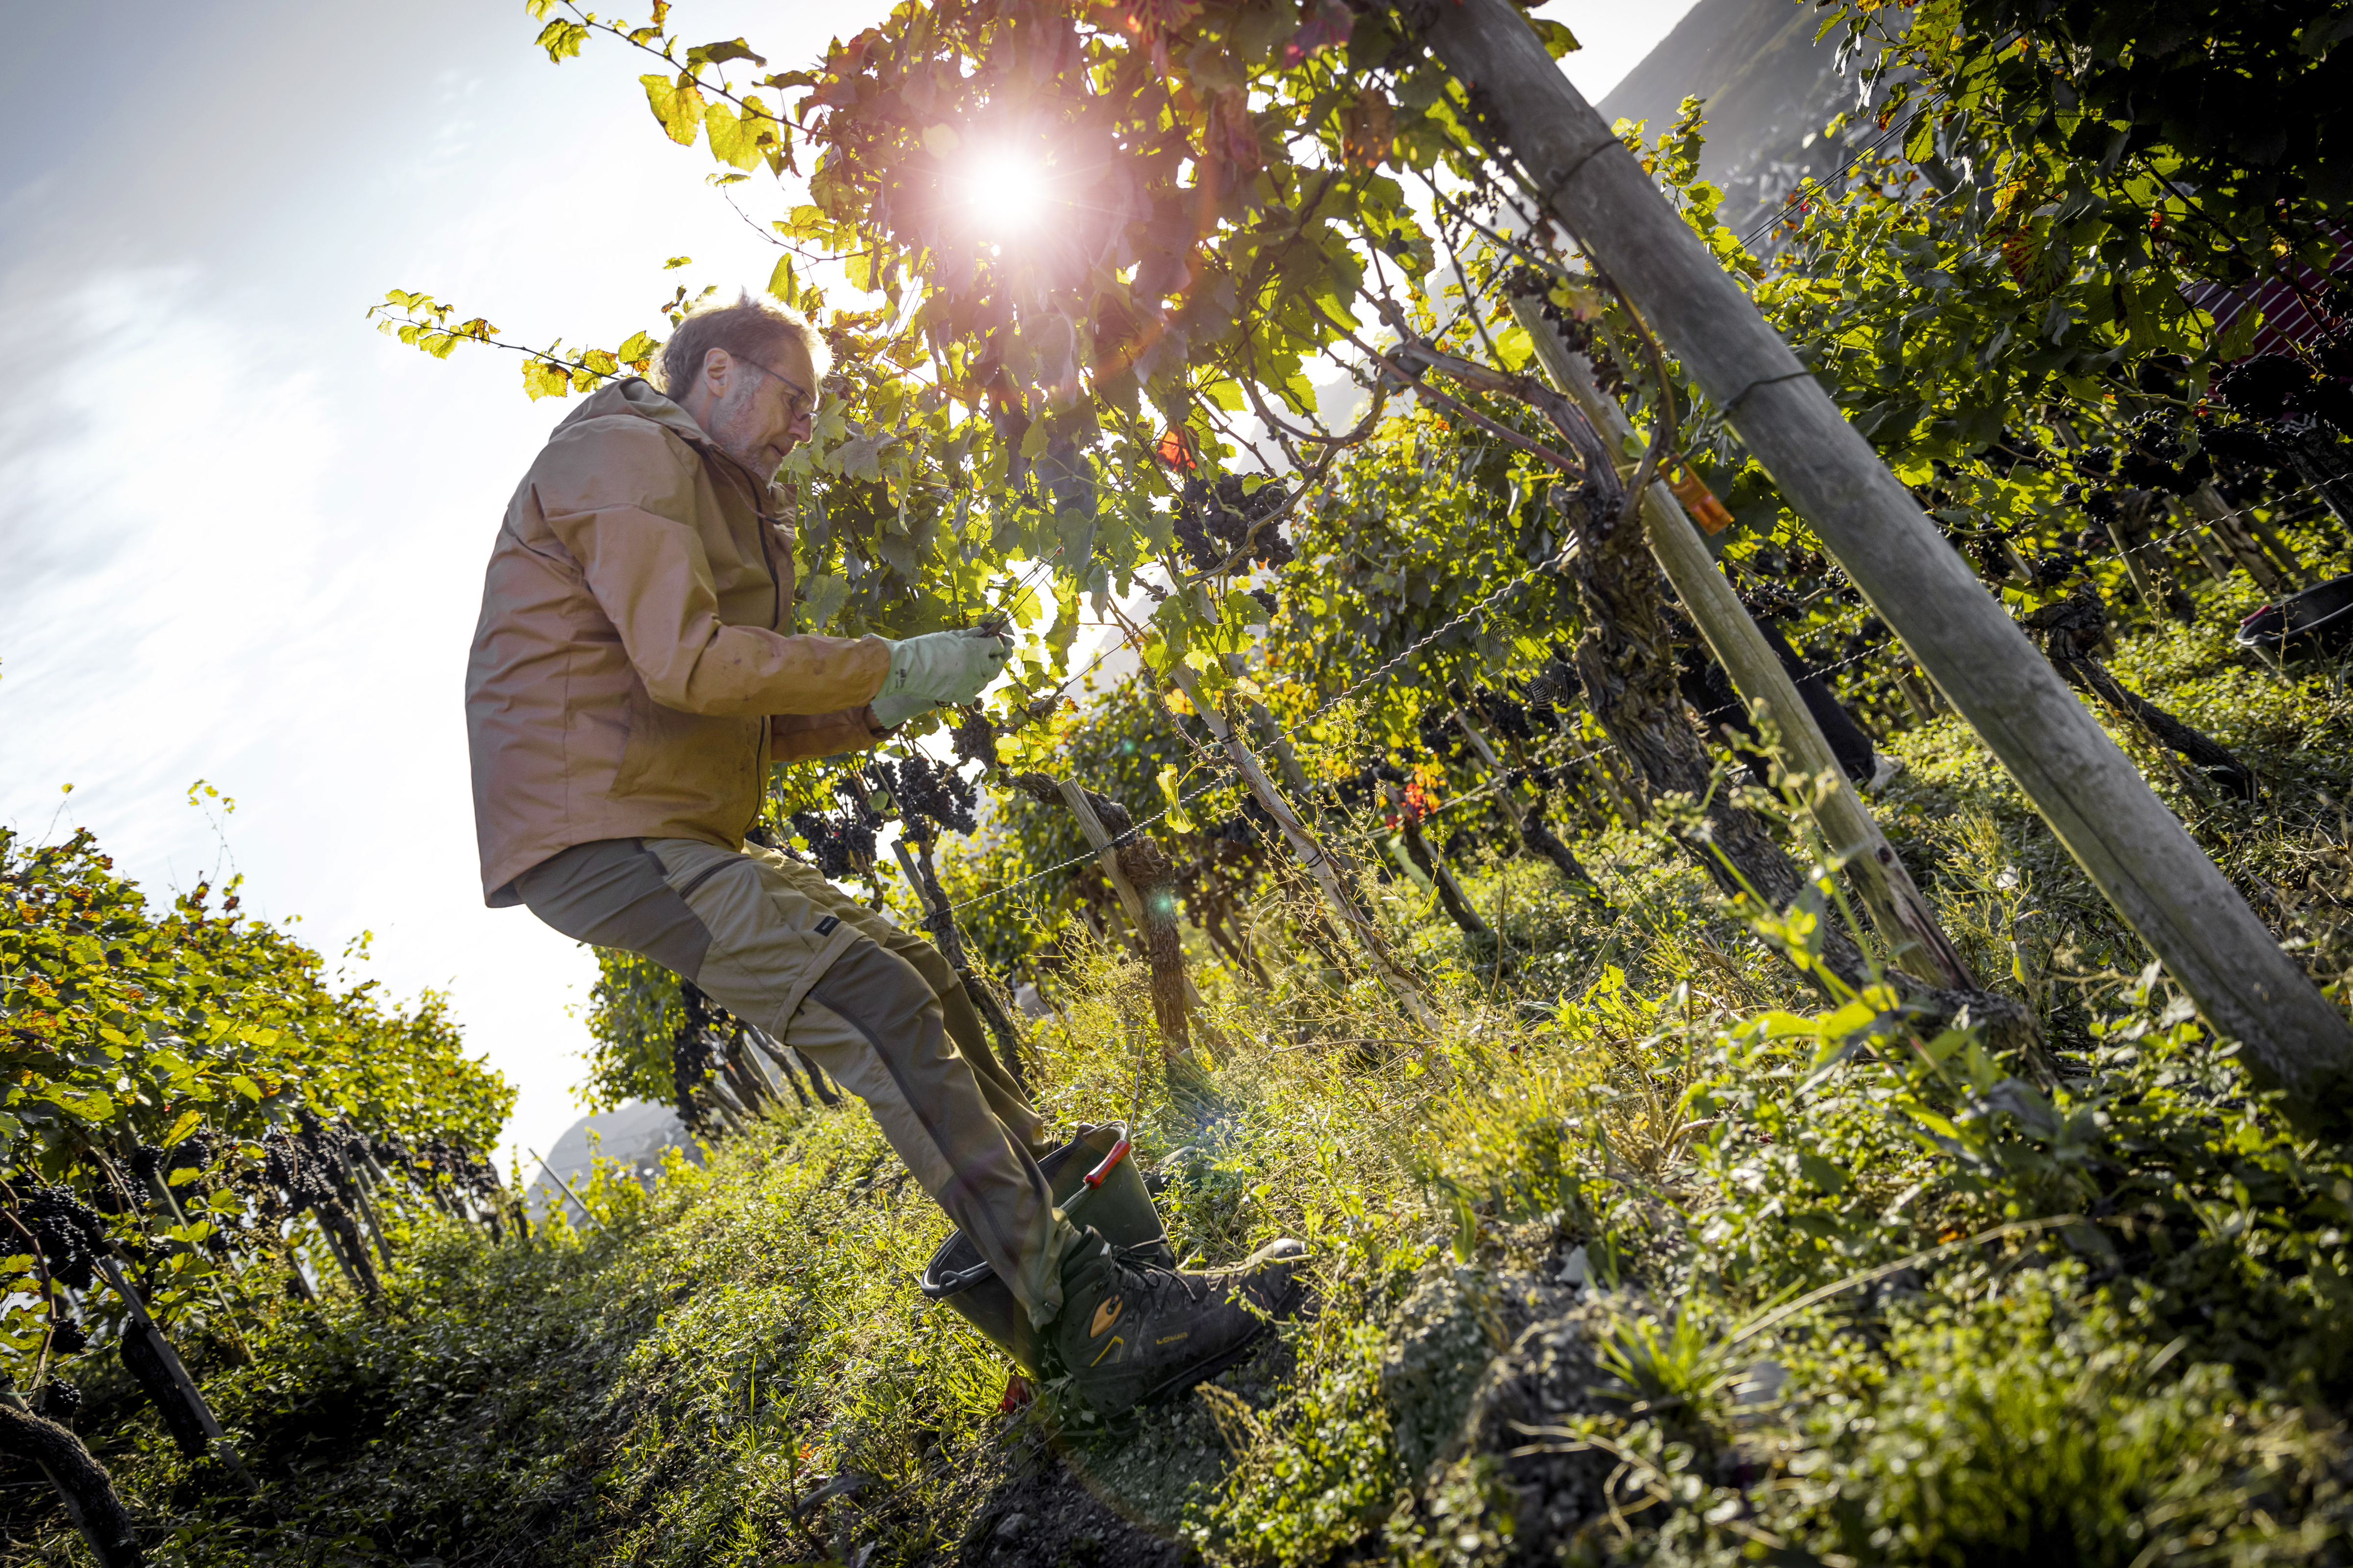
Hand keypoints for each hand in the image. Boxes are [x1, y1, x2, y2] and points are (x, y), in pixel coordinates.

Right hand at [874, 627, 1011, 725]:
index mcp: (977, 650)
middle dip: (1000, 657)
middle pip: (997, 664)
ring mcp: (972, 684)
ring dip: (987, 672)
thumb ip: (968, 635)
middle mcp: (979, 668)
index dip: (999, 642)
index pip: (998, 645)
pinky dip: (973, 687)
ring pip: (987, 679)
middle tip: (1000, 652)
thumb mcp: (949, 636)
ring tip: (982, 666)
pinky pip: (974, 693)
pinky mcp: (962, 696)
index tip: (998, 640)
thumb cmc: (926, 647)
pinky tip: (969, 682)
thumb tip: (981, 632)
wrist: (908, 668)